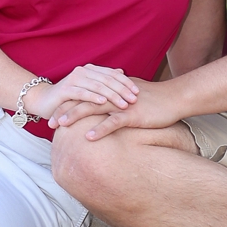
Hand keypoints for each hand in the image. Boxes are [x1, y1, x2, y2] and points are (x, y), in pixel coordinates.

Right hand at [25, 63, 139, 123]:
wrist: (43, 101)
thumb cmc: (69, 98)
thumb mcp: (88, 89)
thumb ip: (104, 80)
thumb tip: (121, 71)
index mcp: (90, 70)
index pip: (112, 75)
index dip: (126, 83)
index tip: (138, 93)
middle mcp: (82, 71)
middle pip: (107, 80)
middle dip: (122, 90)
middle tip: (134, 100)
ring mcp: (74, 79)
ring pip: (97, 86)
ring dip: (112, 95)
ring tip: (123, 104)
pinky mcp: (65, 89)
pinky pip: (82, 93)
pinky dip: (94, 97)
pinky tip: (104, 103)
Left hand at [51, 77, 180, 138]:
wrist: (175, 98)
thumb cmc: (155, 99)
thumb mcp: (131, 96)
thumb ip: (116, 98)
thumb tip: (105, 106)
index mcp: (111, 89)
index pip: (85, 95)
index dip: (68, 104)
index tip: (55, 113)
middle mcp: (113, 94)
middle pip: (83, 100)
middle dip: (65, 110)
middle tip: (50, 122)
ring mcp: (122, 103)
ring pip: (93, 108)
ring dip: (75, 117)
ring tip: (61, 126)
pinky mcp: (133, 114)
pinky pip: (113, 122)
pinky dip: (100, 129)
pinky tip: (88, 137)